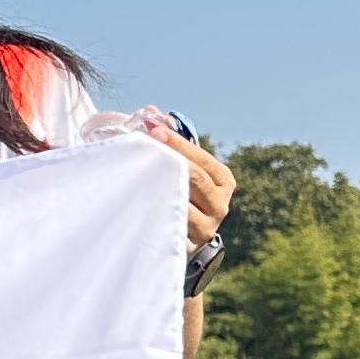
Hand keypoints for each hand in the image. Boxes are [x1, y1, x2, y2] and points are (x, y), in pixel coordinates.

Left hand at [139, 112, 231, 248]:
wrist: (179, 243)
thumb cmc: (180, 198)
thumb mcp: (182, 170)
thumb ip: (171, 144)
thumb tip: (151, 112)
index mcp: (223, 181)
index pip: (200, 158)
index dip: (177, 142)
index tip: (153, 129)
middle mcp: (220, 204)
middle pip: (194, 177)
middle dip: (168, 158)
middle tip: (144, 143)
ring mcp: (206, 227)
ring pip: (181, 201)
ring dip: (158, 185)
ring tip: (136, 170)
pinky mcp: (189, 246)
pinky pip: (169, 225)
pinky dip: (154, 211)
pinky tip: (138, 201)